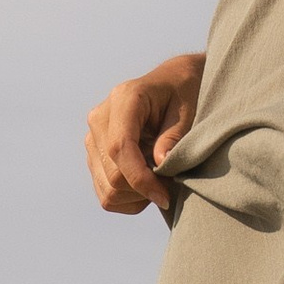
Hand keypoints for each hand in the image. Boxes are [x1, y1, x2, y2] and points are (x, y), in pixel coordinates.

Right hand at [84, 53, 204, 215]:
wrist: (173, 84)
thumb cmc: (185, 93)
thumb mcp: (190, 110)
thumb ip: (174, 136)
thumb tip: (160, 164)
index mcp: (124, 99)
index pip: (120, 147)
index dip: (140, 179)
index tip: (165, 197)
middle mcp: (100, 118)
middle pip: (112, 175)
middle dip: (145, 190)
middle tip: (173, 186)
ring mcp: (93, 138)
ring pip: (107, 189)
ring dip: (138, 196)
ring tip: (162, 181)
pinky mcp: (94, 156)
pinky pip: (105, 193)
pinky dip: (130, 199)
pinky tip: (149, 183)